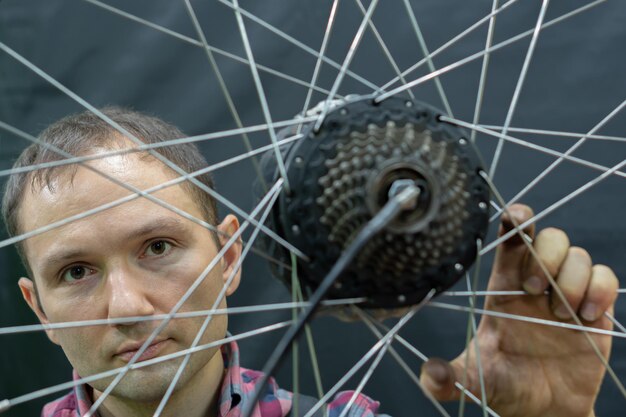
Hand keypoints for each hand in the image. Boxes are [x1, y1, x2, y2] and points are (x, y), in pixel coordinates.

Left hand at [419, 204, 618, 416]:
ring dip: (571, 280)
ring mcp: (567, 292)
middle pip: (548, 237)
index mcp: (503, 287)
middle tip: (535, 292)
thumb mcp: (473, 381)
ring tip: (562, 315)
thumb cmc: (505, 385)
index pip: (510, 240)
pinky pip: (606, 276)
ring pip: (578, 254)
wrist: (545, 409)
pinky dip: (599, 290)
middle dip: (545, 257)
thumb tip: (431, 374)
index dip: (515, 220)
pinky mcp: (595, 307)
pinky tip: (587, 316)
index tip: (517, 218)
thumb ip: (449, 378)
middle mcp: (536, 282)